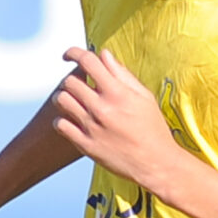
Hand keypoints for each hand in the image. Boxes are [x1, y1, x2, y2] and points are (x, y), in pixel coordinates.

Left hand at [51, 47, 182, 190]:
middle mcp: (102, 108)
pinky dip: (61, 120)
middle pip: (70, 81)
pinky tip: (70, 120)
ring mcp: (92, 127)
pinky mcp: (86, 145)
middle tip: (77, 85)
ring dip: (62, 97)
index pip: (88, 62)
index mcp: (118, 93)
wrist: (156, 164)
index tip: (68, 55)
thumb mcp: (143, 96)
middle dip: (72, 78)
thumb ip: (122, 74)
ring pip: (61, 101)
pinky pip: (61, 125)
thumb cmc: (153, 128)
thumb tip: (104, 54)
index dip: (74, 53)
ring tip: (71, 101)